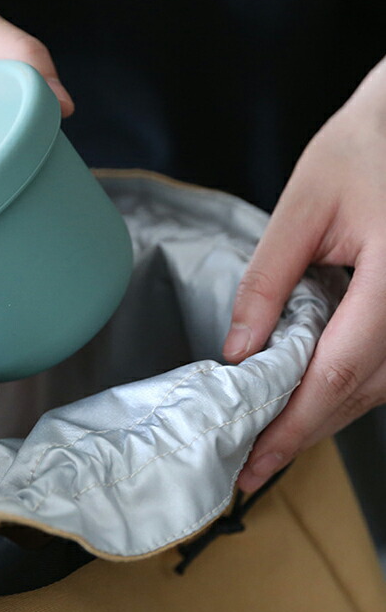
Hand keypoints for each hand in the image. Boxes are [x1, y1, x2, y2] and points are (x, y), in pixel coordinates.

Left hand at [223, 57, 385, 491]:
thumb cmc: (367, 147)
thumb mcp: (303, 208)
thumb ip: (267, 283)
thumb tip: (240, 351)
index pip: (339, 371)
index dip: (294, 424)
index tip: (253, 461)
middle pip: (361, 393)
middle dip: (302, 433)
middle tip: (251, 464)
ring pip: (380, 390)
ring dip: (324, 417)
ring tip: (271, 438)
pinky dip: (347, 391)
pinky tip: (309, 397)